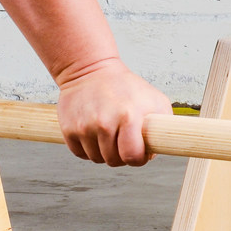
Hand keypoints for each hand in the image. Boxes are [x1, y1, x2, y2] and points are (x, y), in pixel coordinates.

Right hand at [56, 58, 173, 165]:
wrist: (89, 69)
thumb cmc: (126, 86)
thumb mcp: (154, 100)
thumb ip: (162, 126)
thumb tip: (156, 149)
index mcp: (128, 117)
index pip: (133, 156)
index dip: (138, 159)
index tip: (139, 152)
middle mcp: (104, 123)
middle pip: (114, 161)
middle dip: (121, 155)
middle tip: (123, 141)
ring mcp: (84, 127)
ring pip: (97, 159)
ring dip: (104, 152)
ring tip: (110, 133)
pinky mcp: (68, 129)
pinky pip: (81, 154)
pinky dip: (88, 148)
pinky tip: (95, 133)